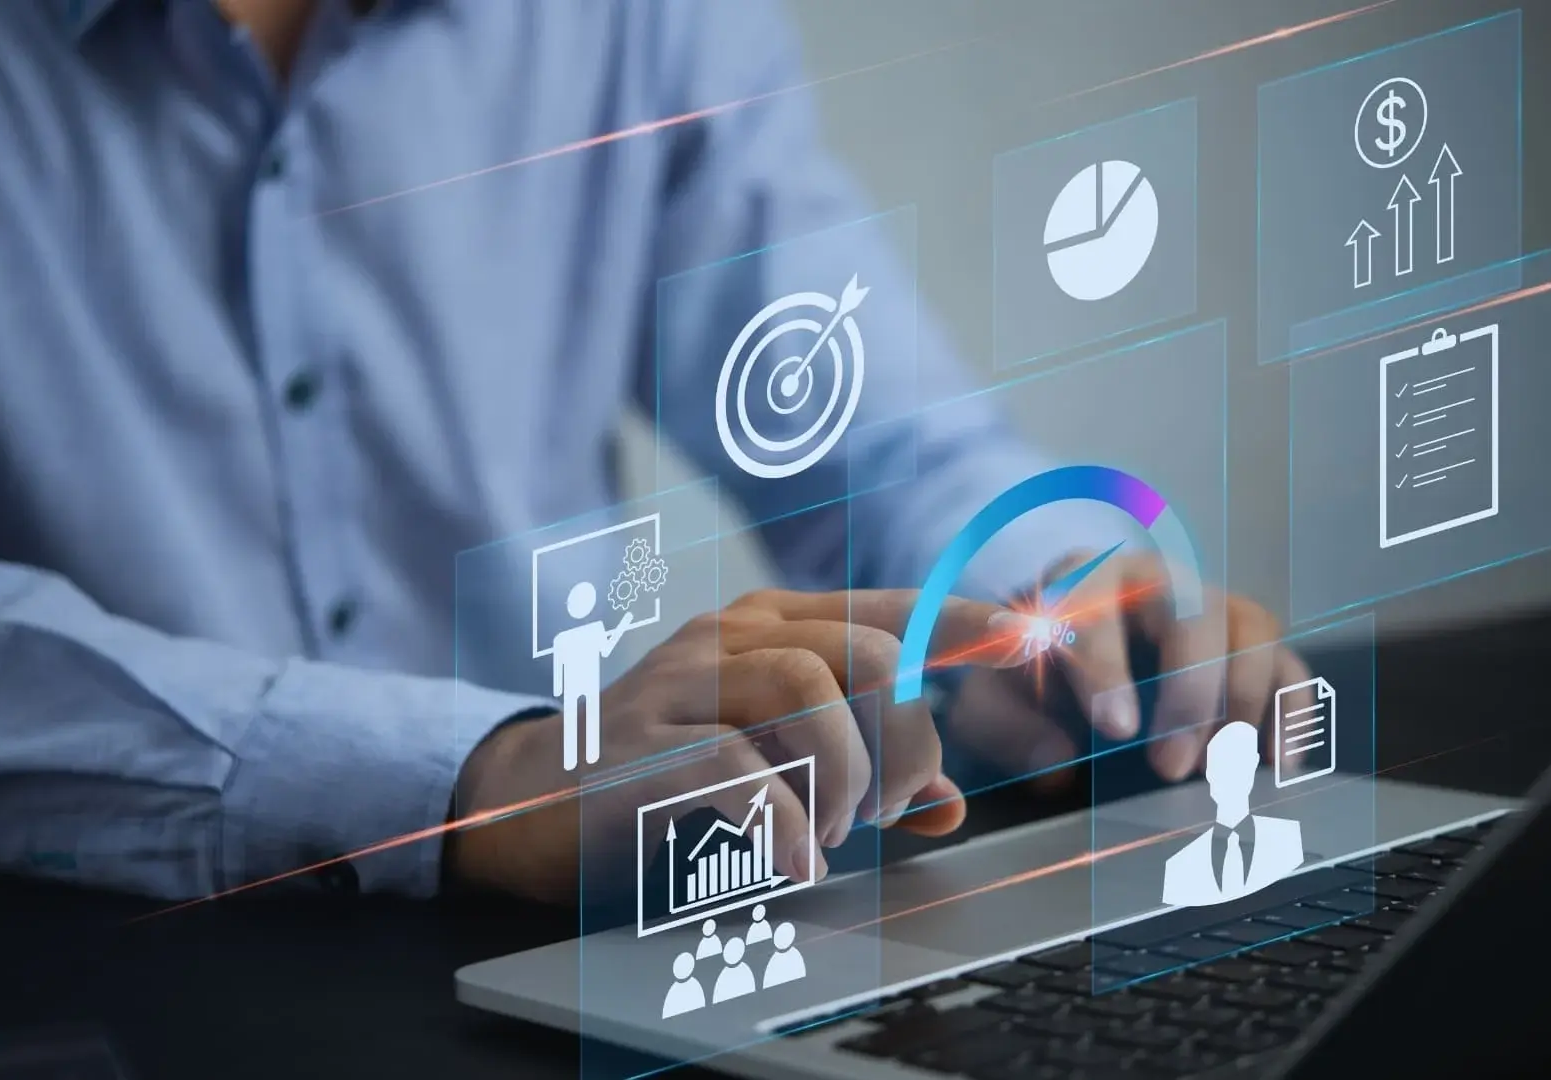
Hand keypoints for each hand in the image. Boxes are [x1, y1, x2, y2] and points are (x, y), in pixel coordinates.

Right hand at [449, 588, 1031, 903]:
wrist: (522, 797)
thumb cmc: (658, 774)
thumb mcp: (767, 762)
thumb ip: (855, 771)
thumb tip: (946, 804)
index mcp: (767, 626)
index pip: (888, 606)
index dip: (962, 626)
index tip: (1028, 648)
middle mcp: (728, 638)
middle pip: (861, 651)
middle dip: (899, 739)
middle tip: (881, 808)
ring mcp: (681, 685)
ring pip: (808, 693)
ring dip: (846, 776)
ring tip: (835, 831)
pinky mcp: (643, 749)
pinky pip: (739, 769)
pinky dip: (786, 822)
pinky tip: (796, 860)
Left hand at [945, 549, 1307, 789]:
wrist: (1061, 647)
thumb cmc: (1027, 671)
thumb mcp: (991, 694)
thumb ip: (1008, 724)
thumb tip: (1055, 763)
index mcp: (1082, 579)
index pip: (1096, 610)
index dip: (1107, 670)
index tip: (1116, 729)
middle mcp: (1156, 580)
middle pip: (1192, 614)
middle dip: (1188, 694)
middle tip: (1170, 767)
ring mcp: (1210, 605)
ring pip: (1251, 629)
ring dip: (1242, 701)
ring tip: (1220, 768)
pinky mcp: (1247, 642)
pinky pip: (1287, 662)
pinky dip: (1289, 709)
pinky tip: (1276, 761)